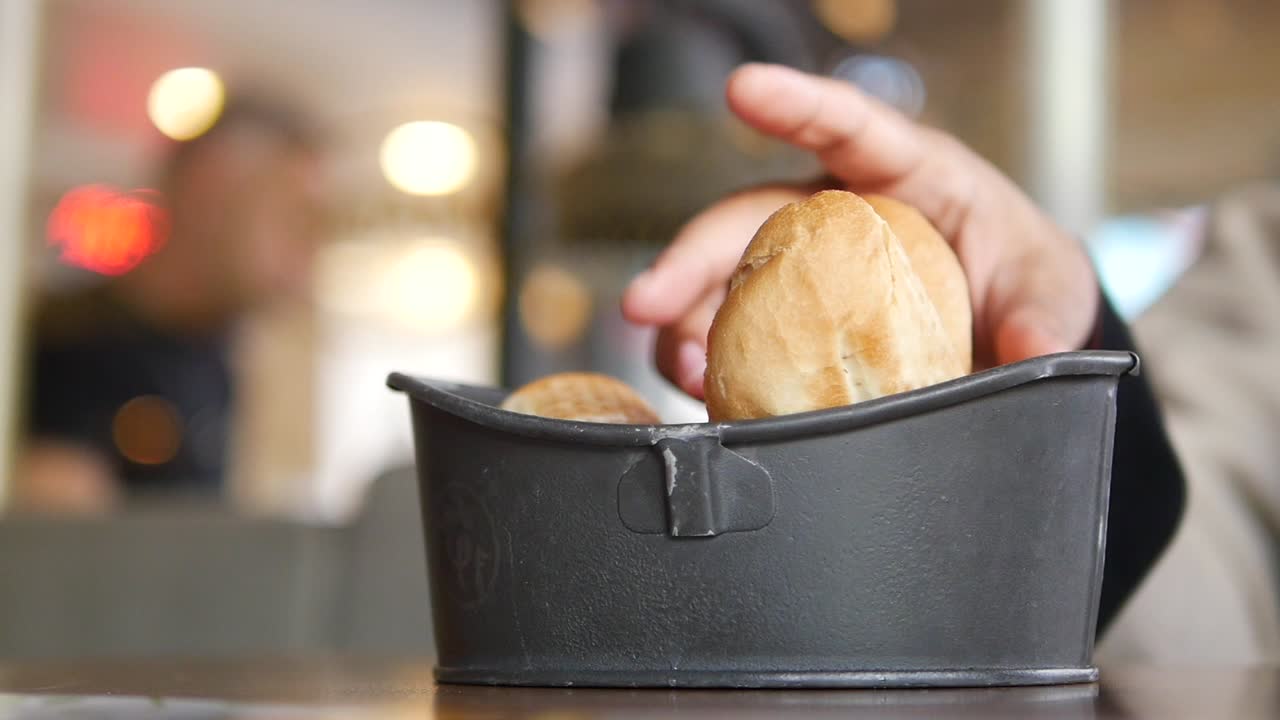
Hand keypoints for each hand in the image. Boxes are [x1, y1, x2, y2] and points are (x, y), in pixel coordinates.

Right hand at [622, 63, 1098, 398]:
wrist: (1007, 326)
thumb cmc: (1020, 276)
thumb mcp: (1046, 285)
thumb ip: (1042, 309)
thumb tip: (1030, 345)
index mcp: (905, 176)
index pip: (849, 127)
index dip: (796, 106)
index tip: (742, 87)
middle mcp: (835, 215)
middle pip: (749, 219)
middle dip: (690, 255)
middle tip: (645, 300)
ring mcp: (802, 267)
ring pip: (723, 281)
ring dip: (686, 322)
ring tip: (679, 366)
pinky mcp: (788, 319)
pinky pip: (733, 334)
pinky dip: (707, 362)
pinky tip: (698, 389)